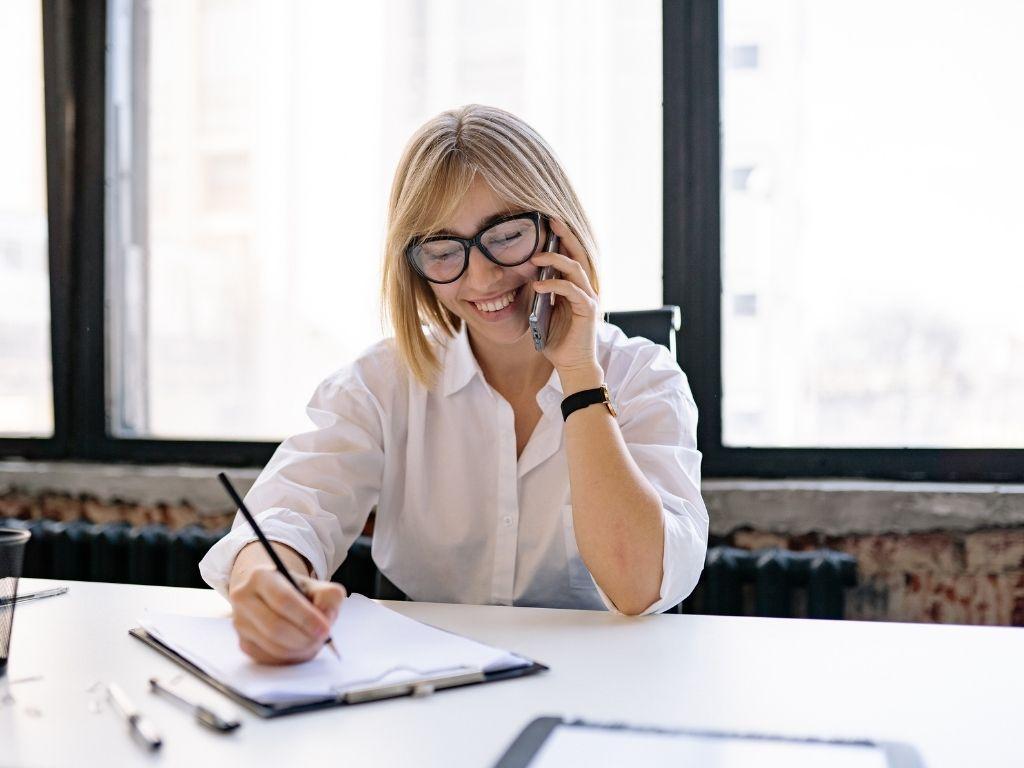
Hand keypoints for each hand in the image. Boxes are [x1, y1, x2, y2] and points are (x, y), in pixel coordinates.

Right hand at [228, 548, 345, 664]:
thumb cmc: (297, 591)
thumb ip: (329, 598)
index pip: (283, 600)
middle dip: (304, 638)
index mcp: (261, 576)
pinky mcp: (242, 642)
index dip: (306, 618)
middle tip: (322, 640)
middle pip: (274, 627)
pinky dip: (289, 658)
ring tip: (313, 642)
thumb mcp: (317, 585)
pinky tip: (300, 648)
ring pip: (271, 646)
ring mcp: (240, 622)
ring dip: (298, 650)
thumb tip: (325, 620)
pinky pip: (268, 658)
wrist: (271, 595)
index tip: (325, 630)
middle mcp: (244, 598)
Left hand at [531, 218, 600, 376]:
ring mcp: (588, 298)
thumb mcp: (544, 312)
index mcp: (576, 286)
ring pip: (575, 268)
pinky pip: (571, 290)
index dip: (562, 239)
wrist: (571, 365)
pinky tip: (538, 284)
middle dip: (564, 236)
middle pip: (578, 254)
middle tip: (550, 221)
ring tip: (534, 257)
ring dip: (554, 260)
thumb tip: (529, 276)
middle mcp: (585, 288)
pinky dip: (554, 285)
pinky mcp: (587, 310)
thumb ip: (541, 294)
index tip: (547, 223)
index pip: (571, 256)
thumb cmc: (558, 340)